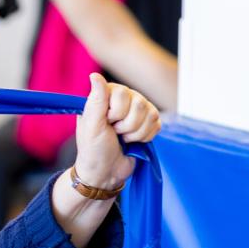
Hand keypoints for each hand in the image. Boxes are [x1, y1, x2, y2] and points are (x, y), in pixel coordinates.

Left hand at [72, 73, 160, 189]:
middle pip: (139, 104)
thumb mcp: (91, 126)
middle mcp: (123, 99)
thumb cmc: (93, 149)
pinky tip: (133, 141)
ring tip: (122, 138)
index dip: (116, 113)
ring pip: (151, 114)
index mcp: (106, 96)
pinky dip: (145, 137)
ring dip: (135, 133)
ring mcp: (138, 110)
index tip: (105, 123)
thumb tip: (94, 75)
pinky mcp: (149, 123)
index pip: (122, 93)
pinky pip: (157, 124)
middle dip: (126, 125)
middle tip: (114, 133)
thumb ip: (95, 100)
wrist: (106, 172)